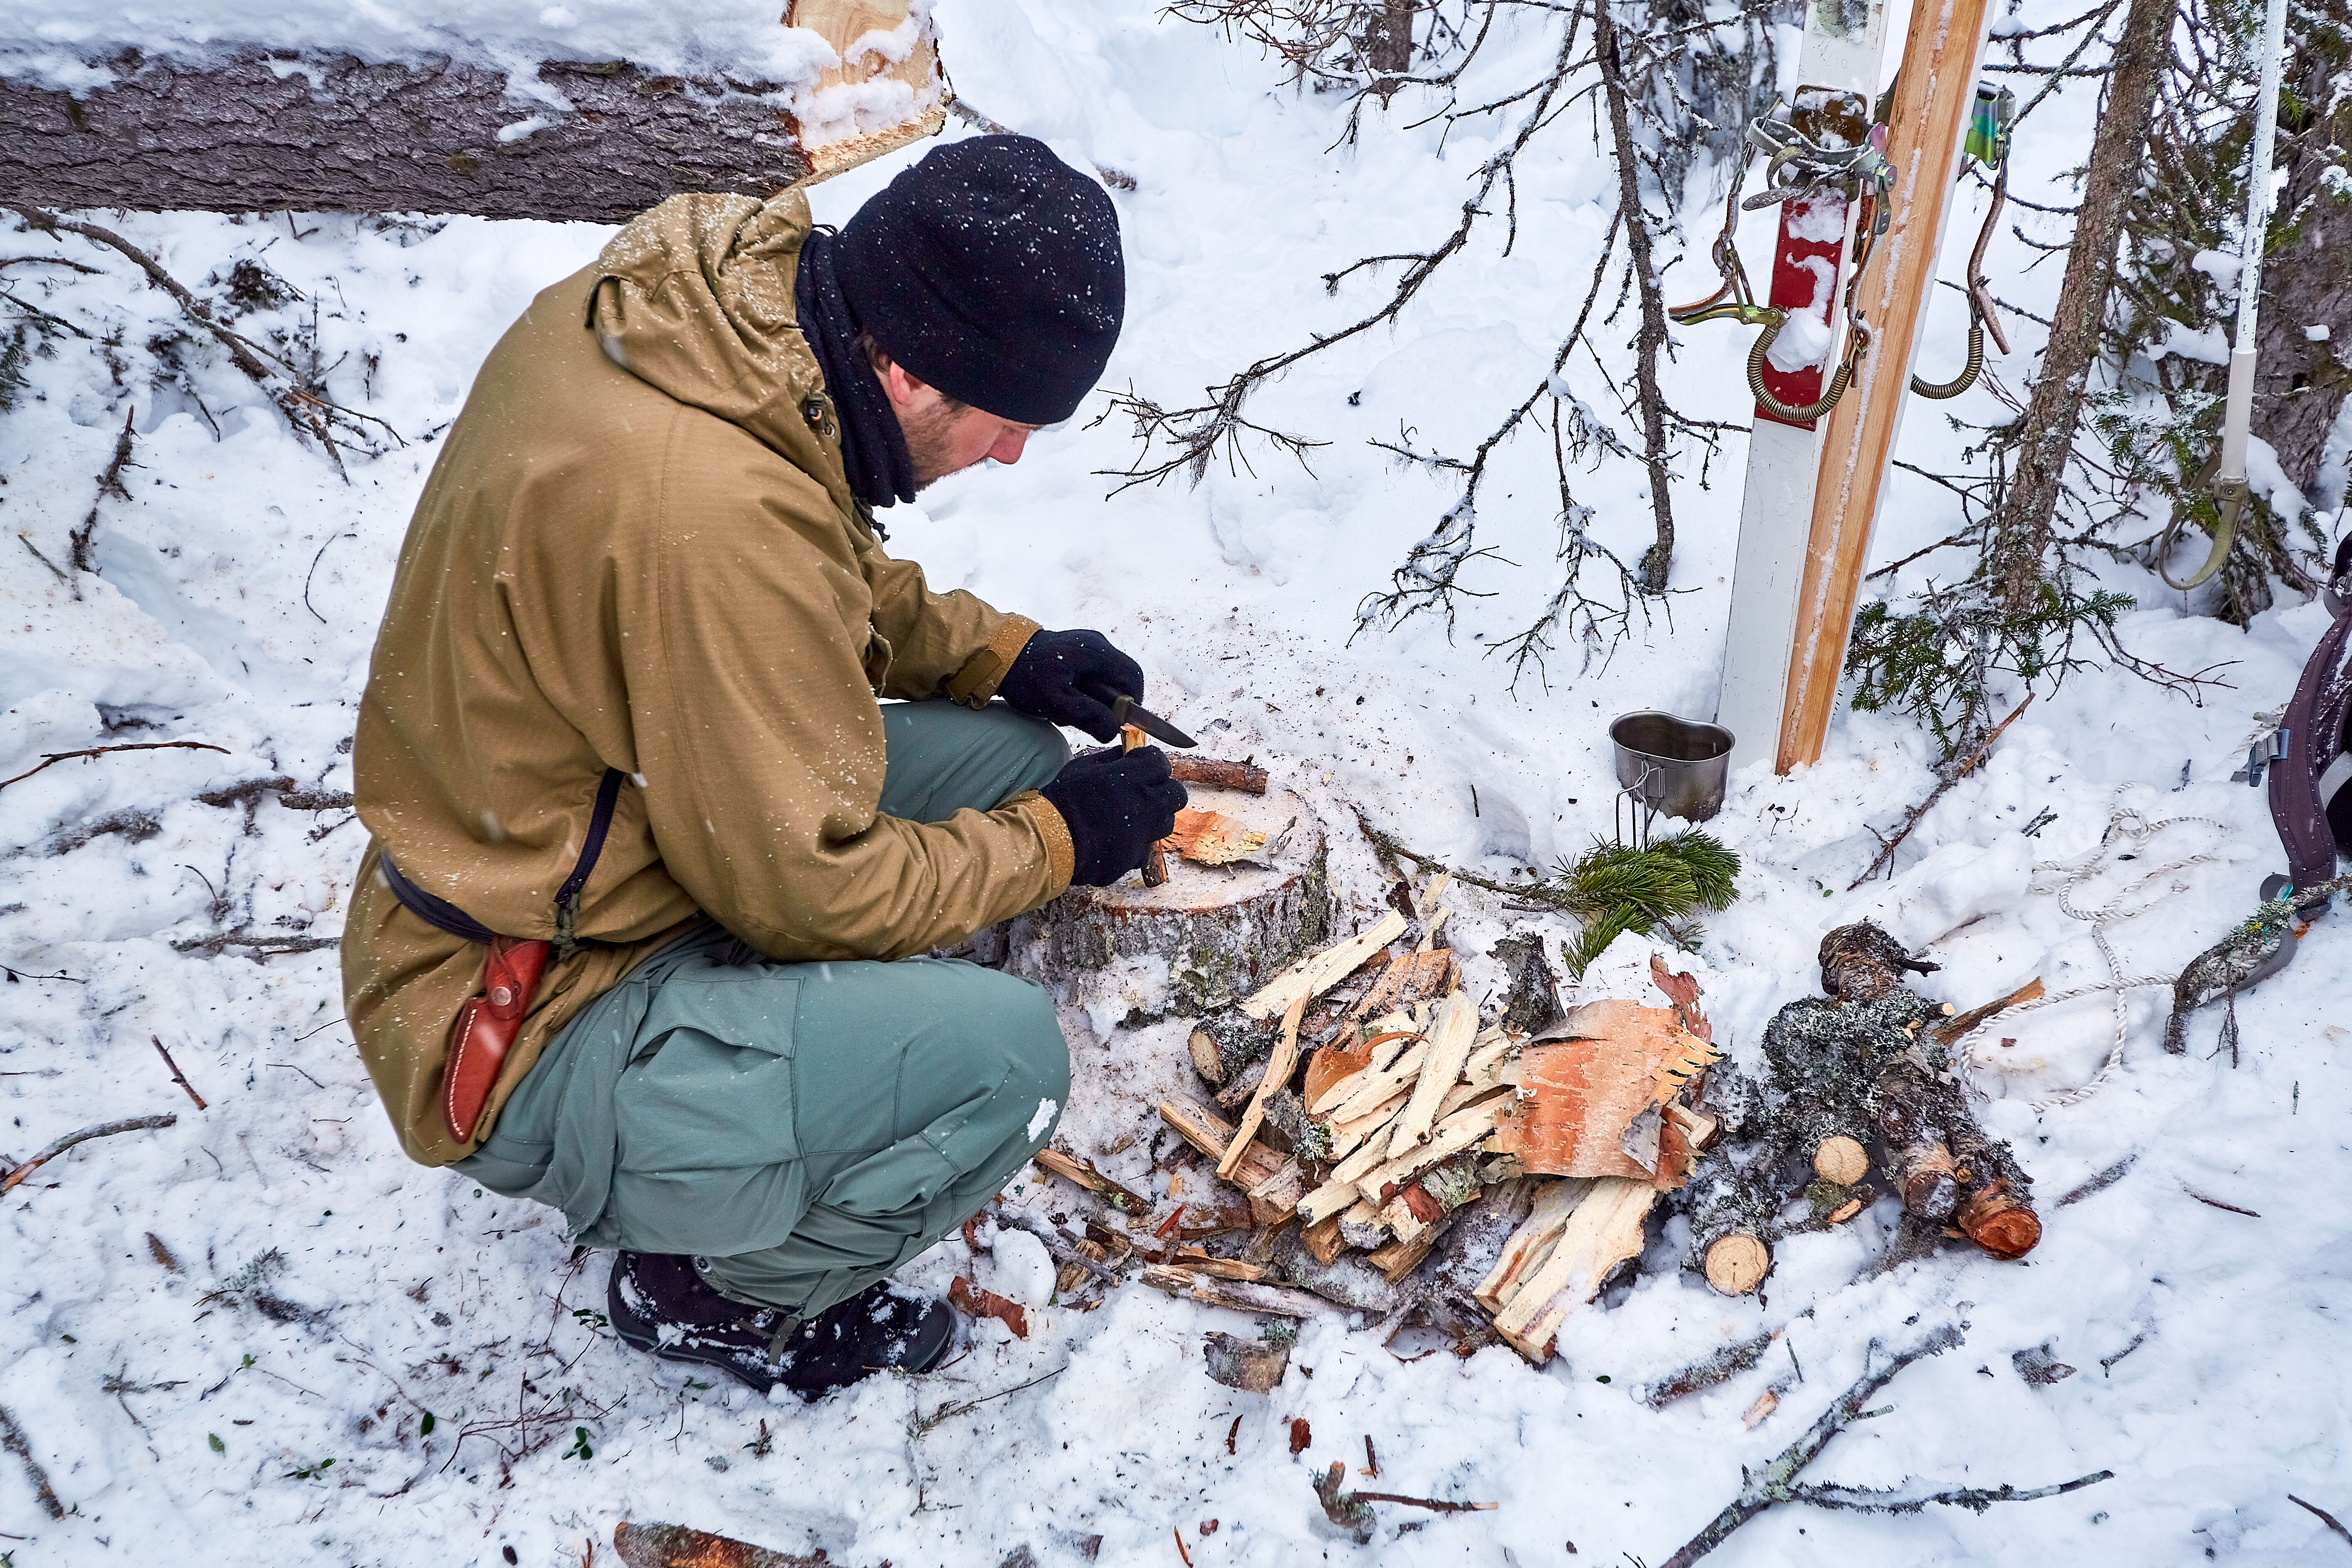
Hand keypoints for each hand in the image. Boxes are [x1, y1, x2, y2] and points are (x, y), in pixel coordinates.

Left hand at [996, 628, 1144, 742]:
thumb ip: (1088, 716)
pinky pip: (1094, 672)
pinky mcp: (1077, 649)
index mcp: (1097, 652)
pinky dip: (1085, 688)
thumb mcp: (1056, 702)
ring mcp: (1088, 644)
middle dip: (1111, 702)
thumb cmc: (1026, 676)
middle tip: (1089, 717)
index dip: (1133, 703)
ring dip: (1096, 697)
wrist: (998, 654)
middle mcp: (1097, 643)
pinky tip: (1064, 696)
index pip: (1133, 677)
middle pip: (1123, 677)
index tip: (1118, 721)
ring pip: (1108, 677)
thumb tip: (1114, 731)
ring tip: (1070, 706)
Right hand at [1039, 745, 1187, 885]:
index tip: (1144, 765)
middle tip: (1147, 790)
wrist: (1049, 842)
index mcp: (1130, 779)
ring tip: (1135, 815)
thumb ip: (1111, 758)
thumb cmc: (1062, 801)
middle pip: (1176, 794)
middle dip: (1164, 789)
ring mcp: (1142, 834)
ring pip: (1167, 822)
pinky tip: (1120, 838)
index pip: (1161, 763)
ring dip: (1156, 816)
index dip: (1153, 763)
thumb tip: (1127, 751)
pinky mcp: (1134, 857)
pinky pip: (1147, 847)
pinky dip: (1138, 842)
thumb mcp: (1083, 767)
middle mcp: (1143, 806)